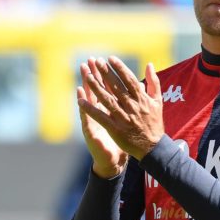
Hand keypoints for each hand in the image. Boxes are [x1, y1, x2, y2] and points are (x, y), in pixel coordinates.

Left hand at [77, 56, 163, 160]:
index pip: (129, 79)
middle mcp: (132, 106)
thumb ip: (154, 82)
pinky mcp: (115, 129)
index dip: (120, 68)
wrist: (153, 147)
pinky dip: (90, 109)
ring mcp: (123, 118)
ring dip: (96, 87)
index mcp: (142, 99)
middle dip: (106, 73)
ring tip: (87, 76)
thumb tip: (149, 64)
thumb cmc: (154, 121)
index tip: (110, 58)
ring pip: (107, 100)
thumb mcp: (158, 100)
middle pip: (116, 87)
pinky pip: (101, 117)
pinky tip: (81, 101)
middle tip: (96, 61)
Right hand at [77, 59, 127, 177]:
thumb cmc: (122, 139)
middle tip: (87, 61)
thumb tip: (139, 87)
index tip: (101, 59)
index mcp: (111, 108)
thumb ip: (130, 103)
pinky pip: (87, 118)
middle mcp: (101, 111)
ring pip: (89, 101)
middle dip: (93, 75)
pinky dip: (84, 108)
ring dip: (85, 87)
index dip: (104, 74)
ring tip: (82, 73)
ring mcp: (95, 120)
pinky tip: (80, 99)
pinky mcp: (92, 130)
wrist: (114, 160)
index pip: (107, 87)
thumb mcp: (126, 119)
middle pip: (96, 91)